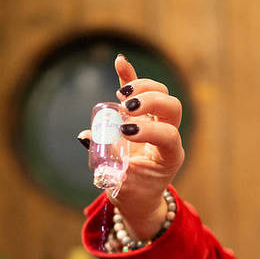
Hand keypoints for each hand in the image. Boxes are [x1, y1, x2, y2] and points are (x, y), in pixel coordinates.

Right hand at [78, 55, 184, 238]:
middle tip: (127, 109)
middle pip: (172, 107)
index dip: (150, 130)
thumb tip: (87, 137)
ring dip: (142, 87)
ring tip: (121, 95)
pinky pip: (141, 91)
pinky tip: (120, 62)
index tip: (125, 133)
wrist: (140, 196)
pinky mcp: (144, 116)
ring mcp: (158, 123)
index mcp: (169, 157)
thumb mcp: (120, 186)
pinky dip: (130, 76)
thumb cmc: (133, 194)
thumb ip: (107, 164)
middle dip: (151, 102)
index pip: (169, 136)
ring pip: (163, 94)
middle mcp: (169, 136)